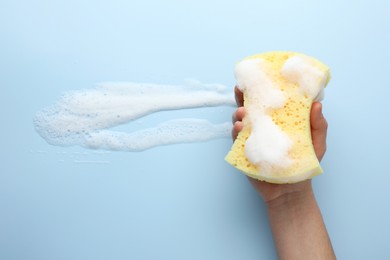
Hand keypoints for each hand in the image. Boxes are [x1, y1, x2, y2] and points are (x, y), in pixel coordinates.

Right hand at [232, 87, 327, 205]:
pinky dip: (236, 132)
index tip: (257, 77)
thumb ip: (318, 125)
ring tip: (242, 113)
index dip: (261, 89)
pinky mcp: (244, 152)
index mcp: (277, 121)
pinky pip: (236, 140)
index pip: (267, 102)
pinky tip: (240, 127)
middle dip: (242, 98)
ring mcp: (251, 139)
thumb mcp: (316, 143)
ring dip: (238, 114)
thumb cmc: (304, 164)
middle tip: (240, 90)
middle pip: (249, 108)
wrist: (291, 191)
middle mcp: (262, 127)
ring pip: (240, 122)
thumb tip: (317, 103)